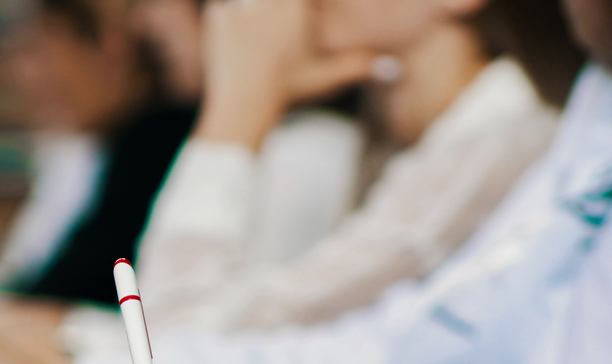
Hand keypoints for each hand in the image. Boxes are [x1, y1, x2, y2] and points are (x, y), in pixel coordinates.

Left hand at [197, 0, 373, 148]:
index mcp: (294, 4)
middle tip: (281, 36)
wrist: (244, 105)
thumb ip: (359, 65)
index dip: (303, 5)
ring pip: (249, 2)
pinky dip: (228, 25)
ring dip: (254, 15)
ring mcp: (239, 6)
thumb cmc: (289, 91)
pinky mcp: (216, 18)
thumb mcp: (326, 77)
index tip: (304, 11)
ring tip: (259, 45)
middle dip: (279, 12)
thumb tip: (395, 68)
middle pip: (277, 2)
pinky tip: (237, 49)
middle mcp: (266, 0)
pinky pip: (222, 12)